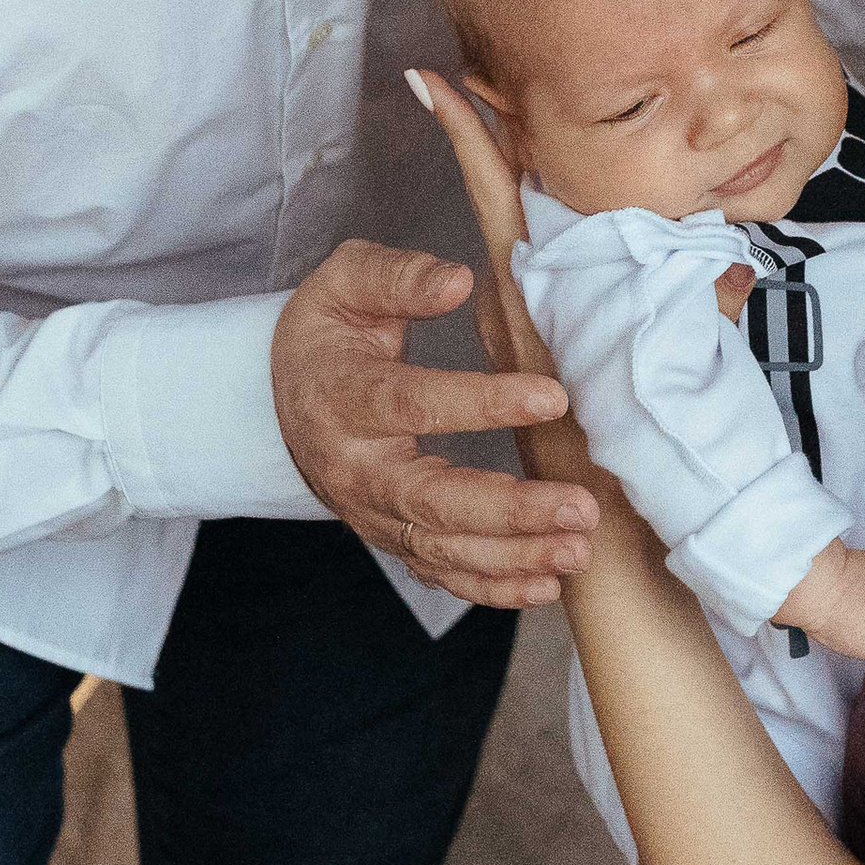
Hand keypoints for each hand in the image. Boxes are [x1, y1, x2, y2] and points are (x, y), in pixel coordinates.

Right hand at [268, 238, 595, 609]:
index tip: (553, 397)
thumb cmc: (329, 334)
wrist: (285, 396)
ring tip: (578, 550)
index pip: (414, 404)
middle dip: (509, 510)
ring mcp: (372, 513)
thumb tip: (456, 281)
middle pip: (431, 500)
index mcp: (343, 398)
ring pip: (441, 547)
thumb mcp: (346, 283)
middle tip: (579, 507)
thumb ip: (398, 277)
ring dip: (513, 556)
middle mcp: (355, 468)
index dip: (482, 404)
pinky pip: (441, 573)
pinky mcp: (392, 538)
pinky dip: (493, 587)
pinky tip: (546, 585)